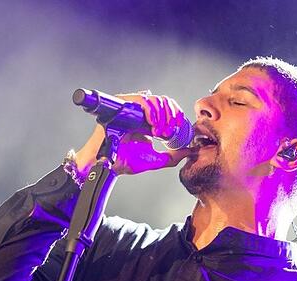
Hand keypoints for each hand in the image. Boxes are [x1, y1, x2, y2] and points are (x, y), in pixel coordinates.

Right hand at [73, 92, 192, 176]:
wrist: (107, 165)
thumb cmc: (124, 161)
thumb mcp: (155, 159)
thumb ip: (173, 156)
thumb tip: (190, 151)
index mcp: (148, 121)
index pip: (168, 108)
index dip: (177, 116)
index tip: (179, 130)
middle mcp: (140, 112)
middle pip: (164, 101)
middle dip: (172, 116)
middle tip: (170, 132)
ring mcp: (131, 107)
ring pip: (155, 99)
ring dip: (163, 115)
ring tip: (160, 132)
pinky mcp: (122, 105)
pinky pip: (141, 99)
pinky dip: (152, 111)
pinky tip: (153, 125)